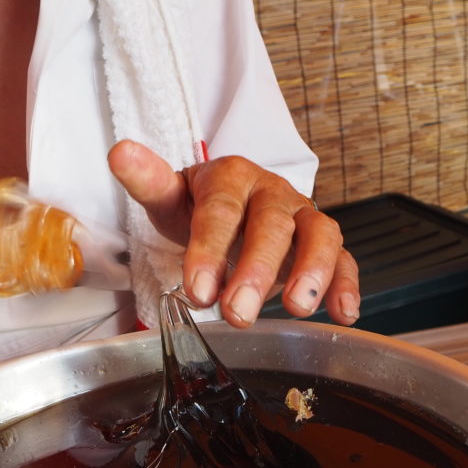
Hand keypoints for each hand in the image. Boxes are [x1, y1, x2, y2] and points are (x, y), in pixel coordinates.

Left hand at [107, 139, 360, 327]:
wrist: (233, 208)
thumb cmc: (200, 207)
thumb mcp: (170, 197)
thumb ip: (149, 181)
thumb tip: (120, 153)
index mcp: (232, 177)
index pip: (221, 210)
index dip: (210, 250)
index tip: (198, 291)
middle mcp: (273, 193)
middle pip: (272, 226)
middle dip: (257, 270)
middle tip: (238, 313)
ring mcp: (303, 218)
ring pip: (320, 236)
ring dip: (313, 272)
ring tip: (296, 308)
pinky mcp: (324, 245)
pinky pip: (346, 260)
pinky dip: (348, 285)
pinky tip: (343, 314)